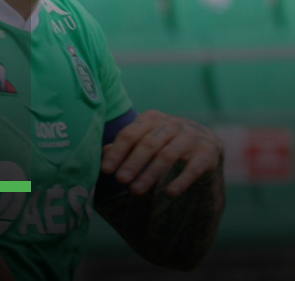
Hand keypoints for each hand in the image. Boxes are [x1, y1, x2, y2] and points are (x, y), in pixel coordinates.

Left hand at [101, 110, 223, 196]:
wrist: (205, 142)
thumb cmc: (165, 141)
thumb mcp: (145, 138)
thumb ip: (127, 144)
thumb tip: (104, 152)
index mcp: (152, 118)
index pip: (130, 134)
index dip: (117, 152)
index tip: (106, 170)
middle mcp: (172, 124)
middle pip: (148, 144)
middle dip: (132, 163)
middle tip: (120, 180)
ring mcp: (191, 136)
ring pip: (167, 156)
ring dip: (150, 174)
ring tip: (135, 190)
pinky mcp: (208, 152)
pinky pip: (193, 168)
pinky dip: (181, 180)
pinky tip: (169, 193)